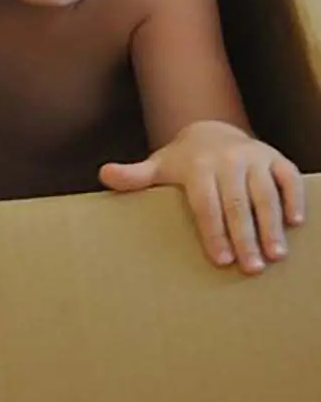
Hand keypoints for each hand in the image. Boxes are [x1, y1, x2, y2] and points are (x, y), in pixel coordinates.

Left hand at [99, 120, 304, 274]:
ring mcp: (254, 158)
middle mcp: (228, 160)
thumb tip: (104, 175)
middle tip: (252, 268)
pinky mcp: (275, 159)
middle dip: (245, 236)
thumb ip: (134, 176)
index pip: (206, 202)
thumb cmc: (183, 162)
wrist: (211, 132)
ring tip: (275, 255)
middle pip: (237, 201)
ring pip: (265, 193)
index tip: (221, 260)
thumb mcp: (158, 167)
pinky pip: (288, 178)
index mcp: (198, 166)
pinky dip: (294, 199)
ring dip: (272, 224)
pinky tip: (296, 223)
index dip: (213, 231)